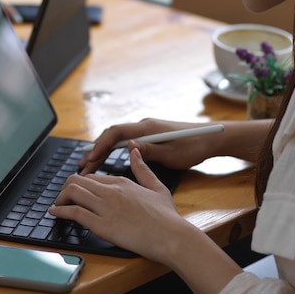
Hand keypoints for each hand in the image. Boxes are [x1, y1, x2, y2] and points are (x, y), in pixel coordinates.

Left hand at [50, 148, 185, 260]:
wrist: (171, 237)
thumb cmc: (167, 217)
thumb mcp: (157, 187)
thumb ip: (142, 168)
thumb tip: (134, 150)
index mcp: (122, 182)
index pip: (91, 177)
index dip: (80, 183)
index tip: (75, 191)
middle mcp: (111, 191)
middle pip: (77, 181)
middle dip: (66, 189)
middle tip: (63, 198)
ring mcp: (105, 207)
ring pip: (72, 192)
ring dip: (61, 198)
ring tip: (57, 205)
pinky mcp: (102, 224)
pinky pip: (74, 212)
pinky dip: (60, 211)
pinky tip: (55, 212)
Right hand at [79, 118, 217, 174]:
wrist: (212, 139)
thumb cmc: (194, 147)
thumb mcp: (172, 154)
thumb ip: (149, 150)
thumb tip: (128, 146)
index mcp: (147, 128)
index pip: (116, 133)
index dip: (100, 145)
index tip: (89, 159)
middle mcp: (143, 126)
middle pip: (112, 135)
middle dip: (95, 151)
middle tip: (82, 167)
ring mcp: (145, 130)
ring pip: (116, 139)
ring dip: (101, 151)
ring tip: (88, 165)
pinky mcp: (149, 136)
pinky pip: (124, 141)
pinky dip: (112, 150)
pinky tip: (105, 160)